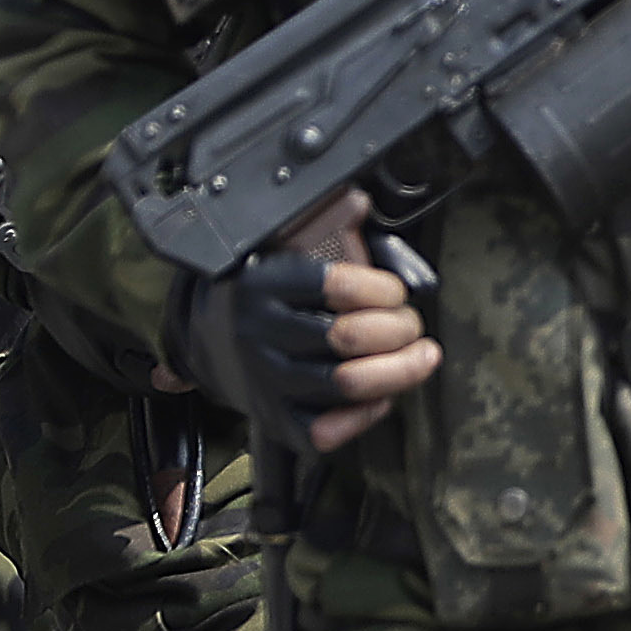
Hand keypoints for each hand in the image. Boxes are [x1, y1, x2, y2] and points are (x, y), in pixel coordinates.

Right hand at [175, 233, 440, 453]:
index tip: (397, 293)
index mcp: (260, 283)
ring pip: (349, 383)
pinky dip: (366, 413)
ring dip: (401, 370)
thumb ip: (321, 224)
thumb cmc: (264, 293)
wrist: (208, 342)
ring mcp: (265, 381)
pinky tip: (382, 394)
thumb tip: (357, 201)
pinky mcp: (275, 421)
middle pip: (351, 337)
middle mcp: (258, 333)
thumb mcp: (280, 247)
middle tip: (412, 325)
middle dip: (401, 330)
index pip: (338, 284)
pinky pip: (330, 429)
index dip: (386, 289)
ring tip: (422, 357)